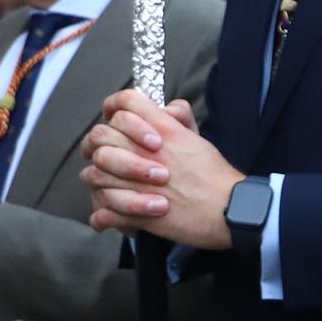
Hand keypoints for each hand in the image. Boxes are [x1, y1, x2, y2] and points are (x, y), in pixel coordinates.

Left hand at [79, 94, 238, 248]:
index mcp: (161, 129)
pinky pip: (101, 212)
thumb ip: (179, 119)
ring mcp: (136, 182)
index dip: (113, 108)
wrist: (228, 209)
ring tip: (108, 189)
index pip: (124, 102)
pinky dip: (103, 217)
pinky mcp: (135, 213)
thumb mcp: (197, 138)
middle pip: (100, 135)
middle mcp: (144, 151)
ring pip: (93, 174)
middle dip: (97, 147)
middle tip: (105, 159)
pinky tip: (112, 218)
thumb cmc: (215, 176)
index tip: (114, 122)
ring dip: (98, 182)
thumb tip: (167, 108)